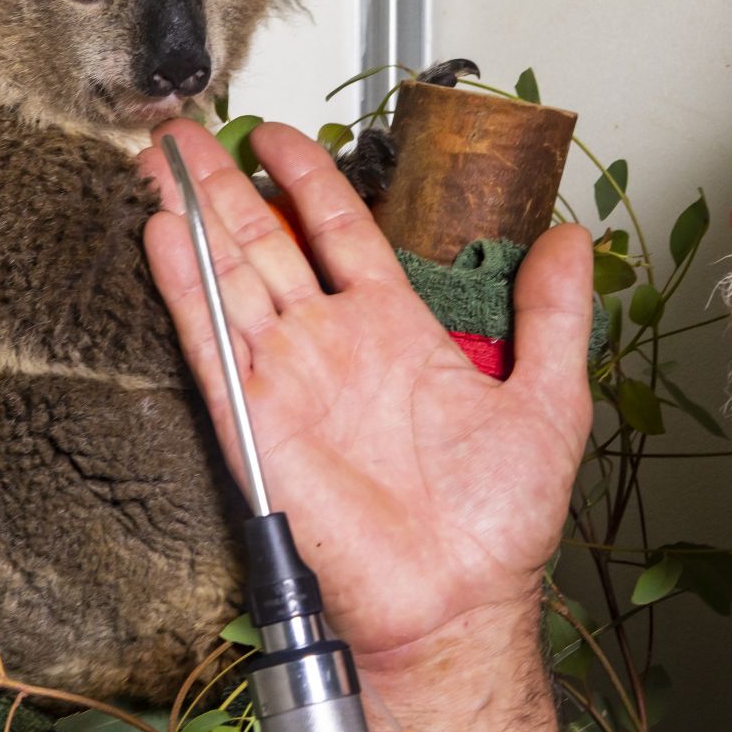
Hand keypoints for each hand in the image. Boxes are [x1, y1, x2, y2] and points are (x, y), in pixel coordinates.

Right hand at [138, 119, 594, 664]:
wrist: (457, 601)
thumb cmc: (499, 523)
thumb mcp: (549, 398)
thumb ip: (554, 315)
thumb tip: (572, 239)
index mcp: (394, 330)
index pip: (339, 231)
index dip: (308, 179)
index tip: (277, 136)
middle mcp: (332, 346)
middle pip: (266, 243)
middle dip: (224, 184)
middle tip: (188, 130)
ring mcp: (287, 379)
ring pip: (228, 277)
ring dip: (193, 216)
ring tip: (160, 159)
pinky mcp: (254, 422)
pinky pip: (212, 343)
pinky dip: (184, 287)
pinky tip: (163, 233)